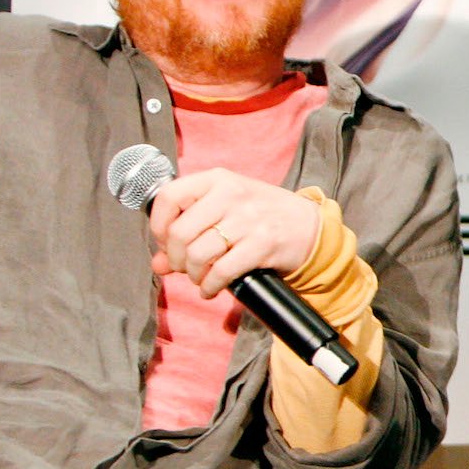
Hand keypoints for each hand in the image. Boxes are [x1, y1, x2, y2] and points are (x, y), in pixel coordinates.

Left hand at [147, 168, 321, 298]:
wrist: (310, 225)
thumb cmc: (263, 215)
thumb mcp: (225, 210)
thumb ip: (190, 231)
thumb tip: (158, 264)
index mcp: (218, 180)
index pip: (169, 197)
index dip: (158, 225)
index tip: (165, 241)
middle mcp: (231, 195)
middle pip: (180, 232)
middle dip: (176, 258)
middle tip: (184, 266)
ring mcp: (248, 219)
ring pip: (198, 254)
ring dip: (193, 274)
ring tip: (200, 277)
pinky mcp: (262, 244)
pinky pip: (222, 271)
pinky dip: (210, 286)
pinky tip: (212, 288)